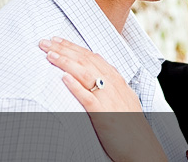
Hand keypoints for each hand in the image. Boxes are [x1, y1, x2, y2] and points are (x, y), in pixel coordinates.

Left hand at [39, 37, 167, 161]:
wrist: (142, 148)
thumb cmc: (131, 126)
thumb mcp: (123, 99)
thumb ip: (110, 85)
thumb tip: (96, 76)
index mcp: (116, 80)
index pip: (91, 56)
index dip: (73, 47)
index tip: (57, 40)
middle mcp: (113, 84)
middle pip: (85, 60)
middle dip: (64, 49)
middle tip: (45, 41)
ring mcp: (108, 98)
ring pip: (85, 73)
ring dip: (66, 61)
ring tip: (49, 54)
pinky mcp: (103, 114)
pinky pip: (87, 97)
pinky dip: (75, 86)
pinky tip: (63, 78)